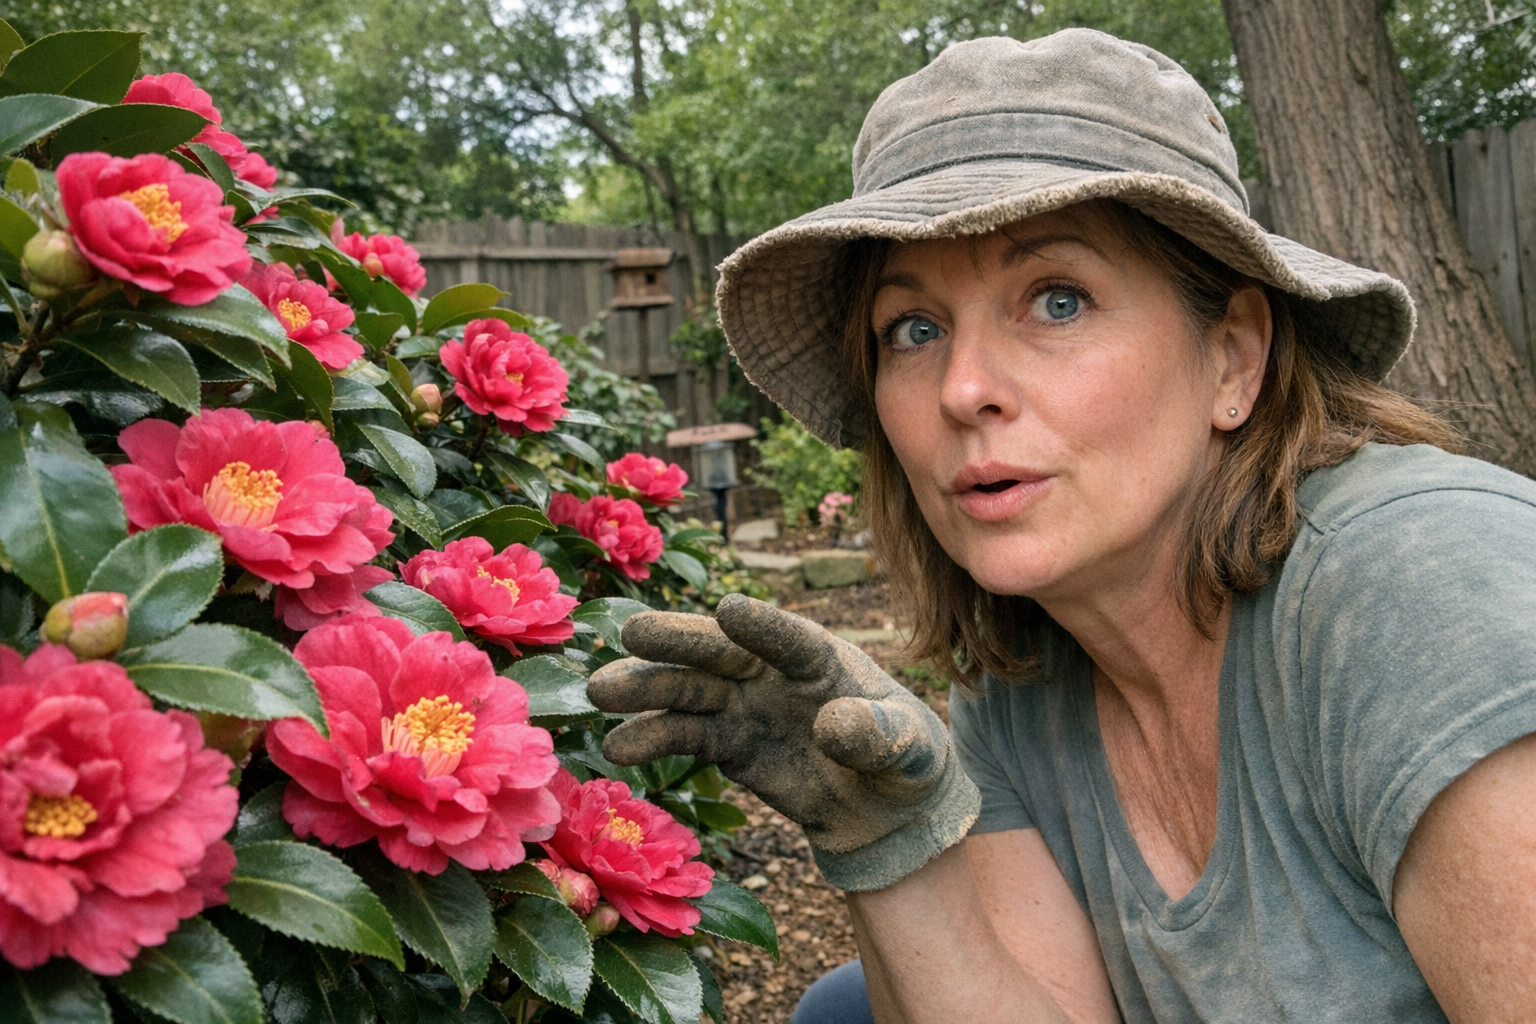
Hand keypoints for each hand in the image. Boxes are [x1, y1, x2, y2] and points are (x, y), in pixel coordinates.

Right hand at [587, 594, 978, 890]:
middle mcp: (772, 671)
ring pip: (688, 688)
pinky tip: (618, 746)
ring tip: (600, 691)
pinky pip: (684, 734)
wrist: (882, 807)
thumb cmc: (904, 761)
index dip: (762, 626)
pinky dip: (652, 737)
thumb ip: (877, 735)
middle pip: (721, 650)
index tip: (730, 608)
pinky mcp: (726, 741)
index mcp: (822, 658)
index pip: (789, 638)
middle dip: (678, 640)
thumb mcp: (909, 750)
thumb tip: (833, 727)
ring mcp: (744, 704)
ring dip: (645, 687)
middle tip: (631, 631)